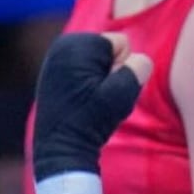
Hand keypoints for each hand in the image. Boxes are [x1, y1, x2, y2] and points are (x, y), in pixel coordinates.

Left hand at [33, 32, 151, 193]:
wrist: (61, 149)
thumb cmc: (91, 122)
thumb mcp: (122, 95)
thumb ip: (139, 67)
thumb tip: (140, 60)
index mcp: (76, 44)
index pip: (121, 43)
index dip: (122, 68)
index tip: (105, 91)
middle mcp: (61, 45)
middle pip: (109, 51)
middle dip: (112, 71)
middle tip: (98, 98)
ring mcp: (55, 59)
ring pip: (99, 62)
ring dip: (102, 80)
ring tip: (90, 102)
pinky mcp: (53, 74)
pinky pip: (85, 71)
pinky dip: (88, 85)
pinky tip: (80, 103)